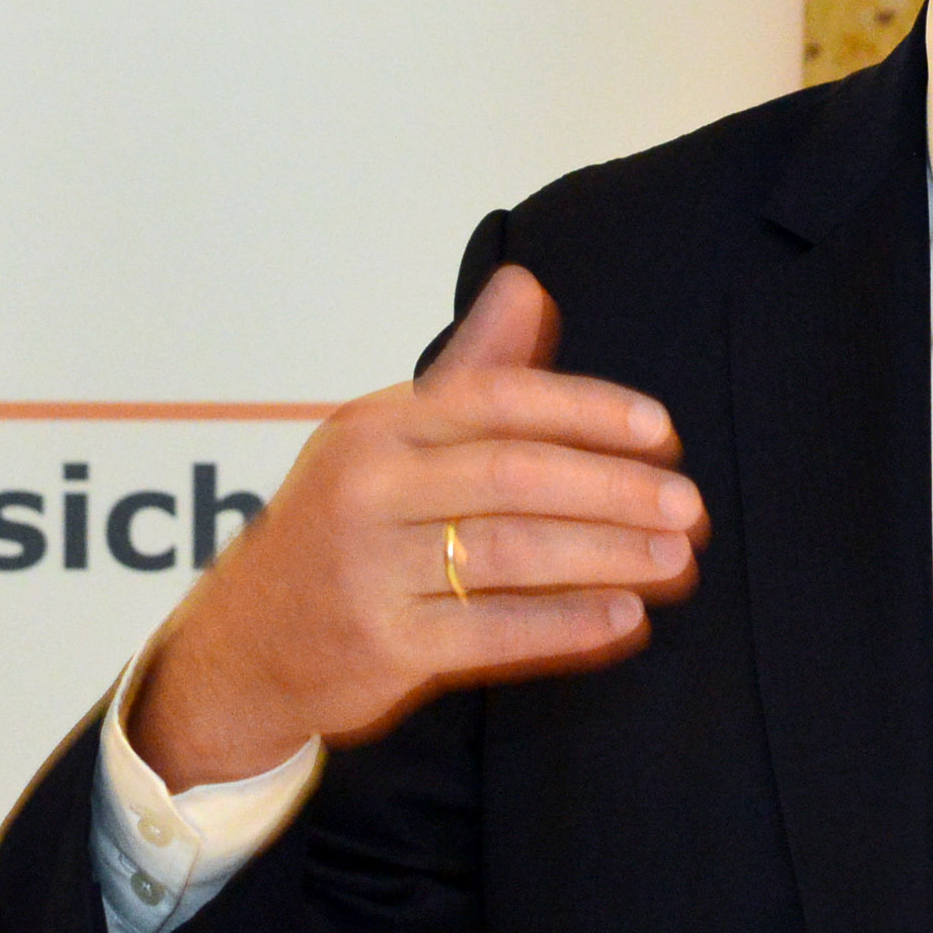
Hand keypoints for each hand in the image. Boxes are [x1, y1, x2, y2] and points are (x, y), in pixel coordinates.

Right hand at [126, 265, 698, 784]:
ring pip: (512, 553)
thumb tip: (528, 287)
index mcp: (376, 426)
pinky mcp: (381, 646)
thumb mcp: (386, 440)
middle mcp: (367, 490)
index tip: (662, 431)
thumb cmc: (338, 527)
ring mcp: (370, 570)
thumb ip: (468, 370)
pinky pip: (492, 633)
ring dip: (608, 557)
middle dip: (614, 490)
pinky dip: (567, 625)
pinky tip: (625, 620)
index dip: (586, 410)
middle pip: (513, 477)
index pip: (495, 399)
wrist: (243, 645)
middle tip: (689, 506)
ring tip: (676, 562)